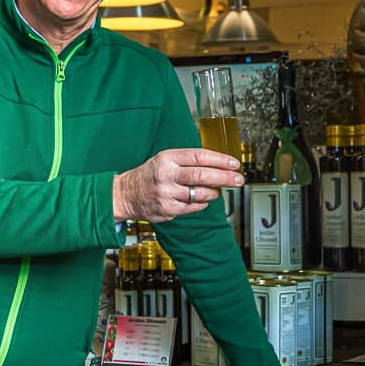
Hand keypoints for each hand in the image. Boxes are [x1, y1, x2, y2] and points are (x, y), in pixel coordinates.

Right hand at [114, 148, 243, 222]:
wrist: (126, 194)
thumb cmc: (151, 174)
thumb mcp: (166, 159)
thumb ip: (189, 161)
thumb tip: (219, 164)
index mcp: (168, 158)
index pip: (200, 156)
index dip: (220, 160)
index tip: (234, 164)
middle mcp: (167, 174)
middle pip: (203, 175)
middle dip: (225, 178)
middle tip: (238, 180)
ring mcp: (167, 193)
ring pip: (200, 194)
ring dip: (214, 193)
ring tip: (217, 190)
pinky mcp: (167, 209)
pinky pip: (193, 207)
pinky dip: (202, 203)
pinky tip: (203, 199)